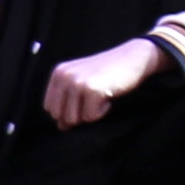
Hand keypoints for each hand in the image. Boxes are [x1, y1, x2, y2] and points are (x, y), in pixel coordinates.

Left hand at [44, 43, 161, 129]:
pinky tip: (108, 96)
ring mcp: (77, 82)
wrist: (134, 57)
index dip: (67, 110)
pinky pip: (90, 117)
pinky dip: (102, 112)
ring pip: (73, 119)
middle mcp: (64, 76)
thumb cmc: (109, 71)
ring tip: (101, 96)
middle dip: (77, 114)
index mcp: (58, 73)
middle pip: (59, 116)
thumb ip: (68, 101)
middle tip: (93, 100)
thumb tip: (61, 127)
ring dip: (90, 113)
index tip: (84, 100)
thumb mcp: (82, 81)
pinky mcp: (92, 90)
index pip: (50, 108)